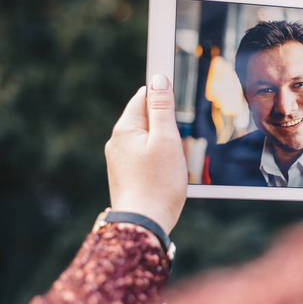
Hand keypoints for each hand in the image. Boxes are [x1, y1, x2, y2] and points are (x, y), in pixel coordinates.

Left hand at [105, 74, 186, 233]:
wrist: (143, 224)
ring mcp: (120, 161)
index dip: (163, 96)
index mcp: (125, 129)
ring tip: (178, 161)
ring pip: (147, 140)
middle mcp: (117, 143)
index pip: (143, 97)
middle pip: (146, 119)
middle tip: (184, 139)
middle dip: (166, 124)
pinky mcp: (126, 176)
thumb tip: (158, 79)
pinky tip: (169, 173)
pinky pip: (145, 157)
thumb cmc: (158, 182)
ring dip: (164, 144)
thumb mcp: (166, 140)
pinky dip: (159, 159)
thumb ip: (162, 108)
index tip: (181, 104)